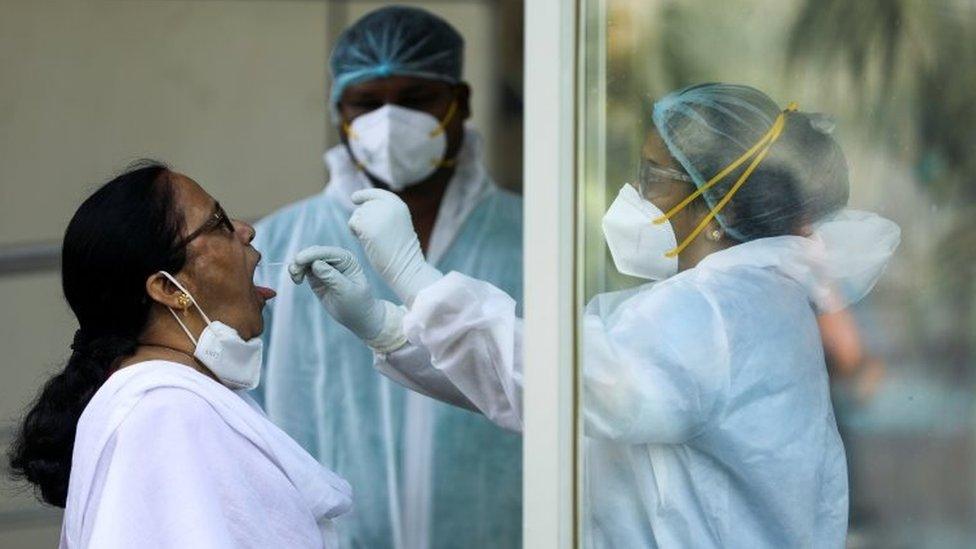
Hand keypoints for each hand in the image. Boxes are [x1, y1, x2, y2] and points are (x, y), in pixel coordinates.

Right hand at [289, 246, 405, 351]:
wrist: (357, 317)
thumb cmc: (357, 304)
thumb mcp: (346, 291)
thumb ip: (331, 277)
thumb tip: (316, 263)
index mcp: (347, 259)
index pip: (327, 252)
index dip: (312, 254)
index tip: (299, 260)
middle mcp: (335, 260)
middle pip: (314, 253)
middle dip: (302, 260)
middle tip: (294, 272)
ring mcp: (325, 267)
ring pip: (306, 260)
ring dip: (297, 266)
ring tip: (295, 278)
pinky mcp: (316, 277)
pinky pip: (303, 269)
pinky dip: (297, 272)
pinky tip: (296, 280)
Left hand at [348, 189, 442, 305]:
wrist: (405, 266)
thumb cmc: (401, 251)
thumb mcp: (397, 224)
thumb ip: (384, 213)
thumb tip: (361, 205)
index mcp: (399, 205)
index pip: (377, 194)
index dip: (364, 195)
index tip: (354, 198)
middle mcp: (388, 206)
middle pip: (365, 206)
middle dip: (364, 220)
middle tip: (376, 237)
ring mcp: (377, 215)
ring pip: (357, 215)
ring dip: (360, 227)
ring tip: (373, 240)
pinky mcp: (367, 226)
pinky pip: (352, 223)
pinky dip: (354, 232)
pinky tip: (365, 242)